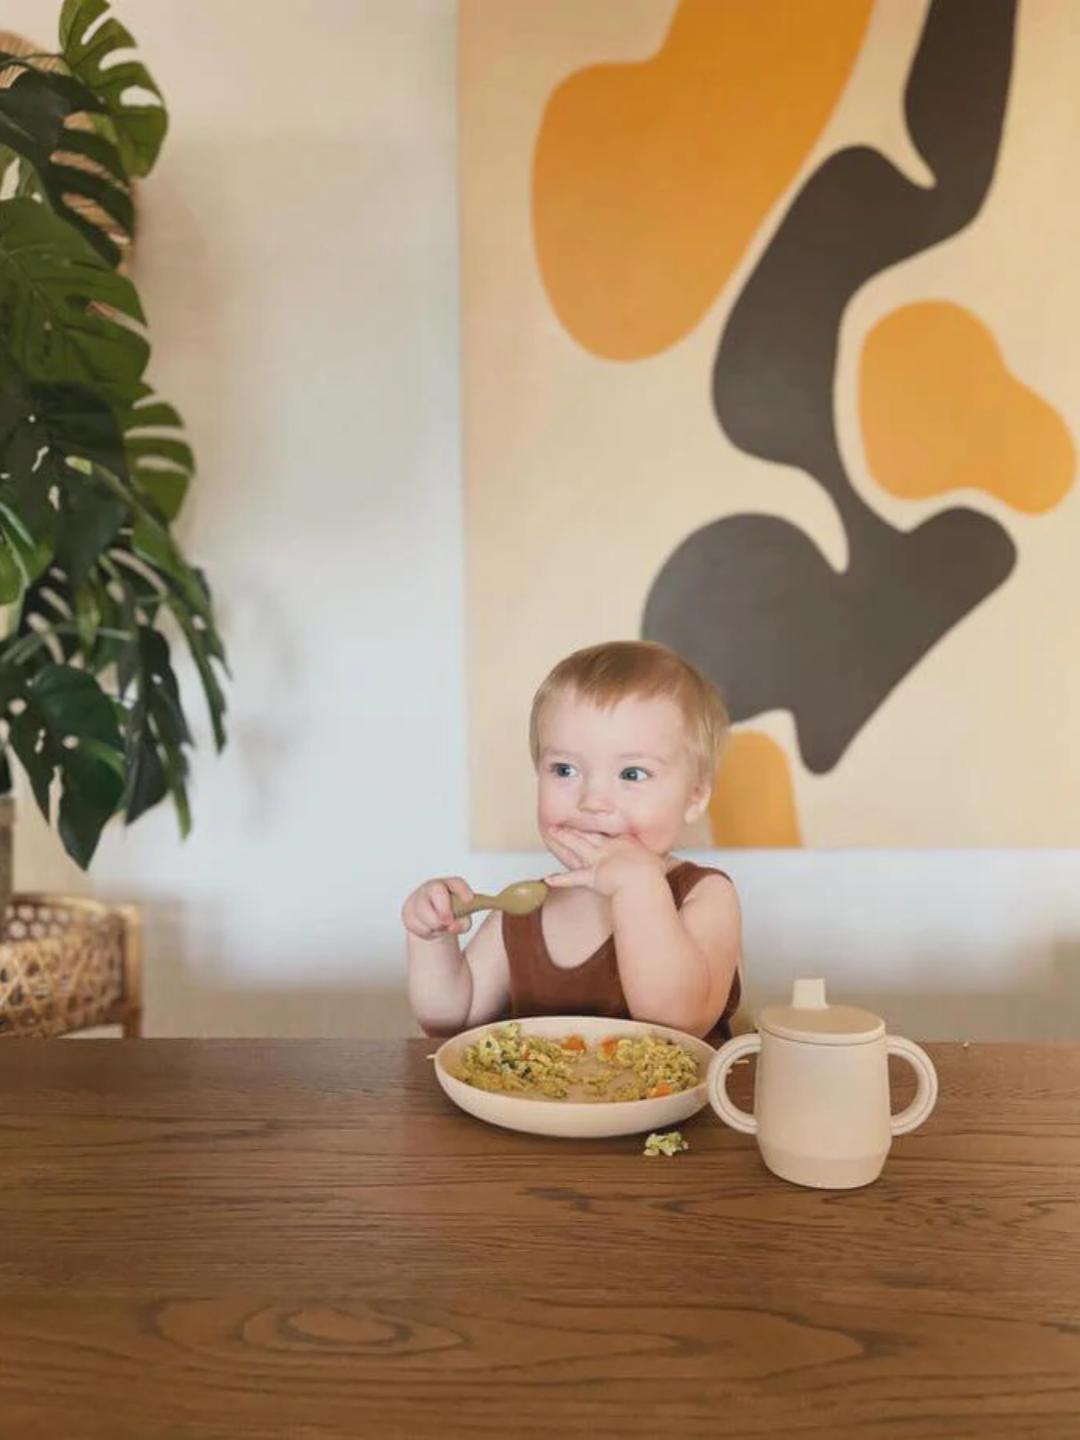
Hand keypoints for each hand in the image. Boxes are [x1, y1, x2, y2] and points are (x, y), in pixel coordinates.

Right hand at [401, 876, 473, 939]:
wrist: (433, 924)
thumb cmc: (452, 917)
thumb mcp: (462, 921)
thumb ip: (463, 923)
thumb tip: (452, 925)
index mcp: (450, 885)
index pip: (457, 883)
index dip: (463, 890)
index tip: (469, 899)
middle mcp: (434, 887)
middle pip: (436, 890)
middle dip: (443, 908)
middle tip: (448, 921)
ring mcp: (419, 897)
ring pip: (423, 909)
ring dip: (434, 924)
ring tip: (440, 927)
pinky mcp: (407, 910)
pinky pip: (414, 922)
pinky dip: (424, 930)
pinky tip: (429, 928)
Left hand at [545, 829, 666, 897]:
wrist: (641, 879)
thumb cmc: (652, 872)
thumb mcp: (659, 860)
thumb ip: (661, 858)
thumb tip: (667, 857)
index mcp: (624, 843)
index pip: (609, 832)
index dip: (598, 826)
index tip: (591, 820)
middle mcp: (608, 848)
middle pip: (588, 835)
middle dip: (575, 828)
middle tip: (563, 820)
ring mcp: (598, 861)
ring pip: (577, 847)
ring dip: (564, 839)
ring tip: (552, 831)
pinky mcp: (591, 876)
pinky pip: (573, 878)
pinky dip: (560, 879)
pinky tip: (548, 879)